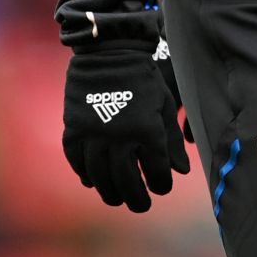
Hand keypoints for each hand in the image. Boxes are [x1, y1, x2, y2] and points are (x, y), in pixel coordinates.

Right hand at [63, 40, 190, 210]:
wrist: (110, 51)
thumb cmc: (143, 78)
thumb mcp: (164, 105)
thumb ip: (173, 140)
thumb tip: (181, 172)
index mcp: (147, 130)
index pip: (156, 171)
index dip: (160, 184)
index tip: (161, 187)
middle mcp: (120, 137)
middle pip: (127, 182)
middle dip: (136, 198)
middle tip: (141, 206)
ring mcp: (94, 134)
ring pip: (100, 177)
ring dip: (109, 192)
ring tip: (117, 198)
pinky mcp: (74, 128)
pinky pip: (77, 161)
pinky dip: (84, 174)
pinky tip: (92, 181)